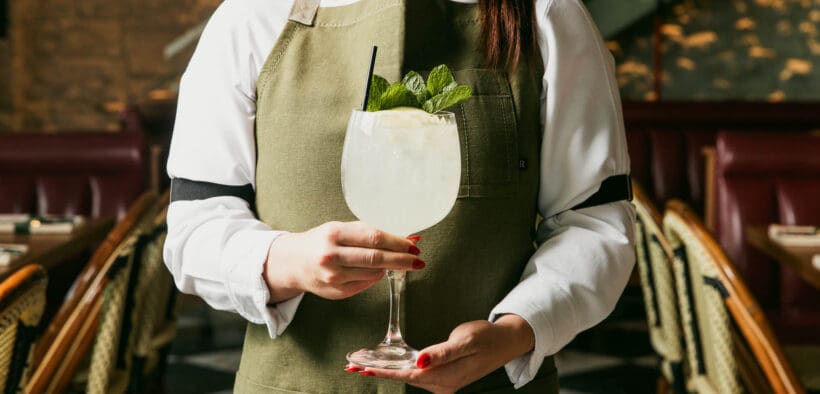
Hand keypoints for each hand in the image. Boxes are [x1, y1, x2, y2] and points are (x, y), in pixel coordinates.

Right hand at [264, 221, 423, 301]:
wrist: (293, 262)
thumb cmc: (321, 241)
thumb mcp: (341, 229)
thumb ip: (369, 233)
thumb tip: (405, 238)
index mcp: (334, 234)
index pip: (374, 238)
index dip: (398, 242)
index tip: (413, 244)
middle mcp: (332, 256)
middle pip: (377, 258)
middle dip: (402, 259)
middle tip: (418, 259)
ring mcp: (334, 277)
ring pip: (374, 273)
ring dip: (390, 268)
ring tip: (400, 262)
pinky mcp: (337, 292)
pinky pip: (366, 284)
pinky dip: (376, 276)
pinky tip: (378, 270)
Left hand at [347, 315, 534, 393]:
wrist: (504, 342)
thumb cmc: (486, 338)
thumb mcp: (465, 341)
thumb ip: (442, 353)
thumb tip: (420, 363)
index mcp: (445, 377)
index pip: (407, 375)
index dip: (384, 371)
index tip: (363, 367)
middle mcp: (442, 385)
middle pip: (404, 378)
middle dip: (378, 371)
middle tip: (352, 365)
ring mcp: (443, 383)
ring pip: (408, 377)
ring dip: (387, 370)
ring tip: (363, 364)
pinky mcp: (443, 377)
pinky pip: (416, 374)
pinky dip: (399, 369)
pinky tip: (388, 364)